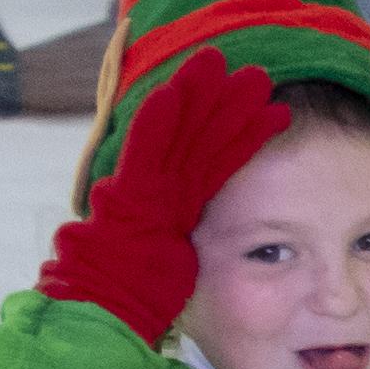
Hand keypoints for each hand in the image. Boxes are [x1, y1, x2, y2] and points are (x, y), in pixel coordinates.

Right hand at [36, 46, 287, 343]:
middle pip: (196, 131)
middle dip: (222, 98)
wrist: (107, 300)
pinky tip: (175, 91)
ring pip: (179, 131)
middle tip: (254, 69)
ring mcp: (145, 183)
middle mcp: (158, 182)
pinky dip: (159, 119)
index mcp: (172, 197)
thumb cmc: (140, 287)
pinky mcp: (133, 191)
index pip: (210, 153)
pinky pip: (145, 149)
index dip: (234, 125)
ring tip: (233, 68)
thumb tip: (216, 225)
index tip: (262, 101)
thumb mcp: (177, 255)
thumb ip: (191, 231)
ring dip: (204, 99)